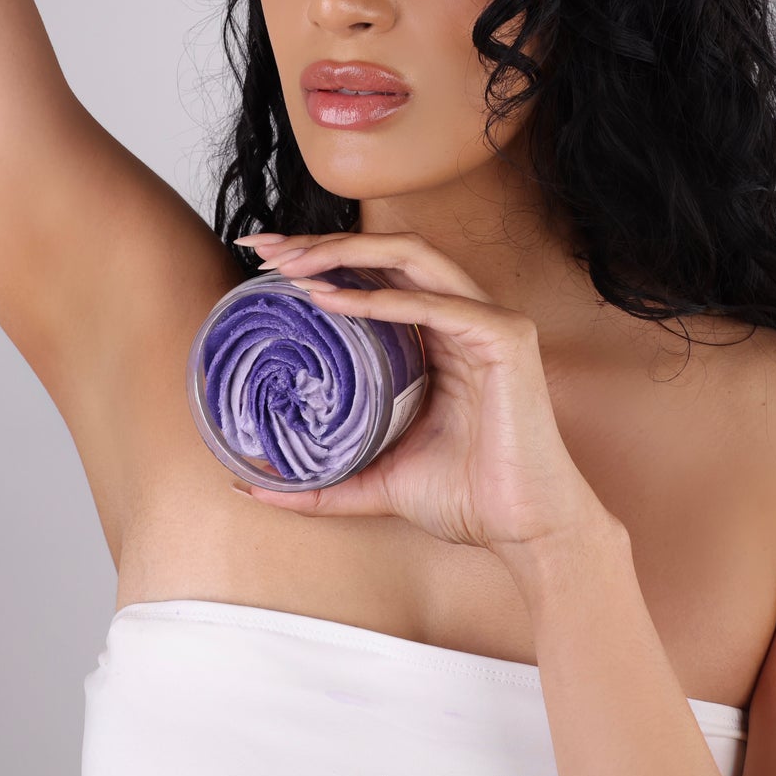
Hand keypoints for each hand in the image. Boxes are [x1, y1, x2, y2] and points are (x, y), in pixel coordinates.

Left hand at [230, 229, 613, 561]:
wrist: (523, 533)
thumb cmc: (467, 499)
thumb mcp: (374, 479)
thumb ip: (320, 479)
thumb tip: (252, 485)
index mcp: (438, 335)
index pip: (376, 275)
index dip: (321, 259)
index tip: (263, 261)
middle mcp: (464, 315)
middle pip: (388, 254)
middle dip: (323, 242)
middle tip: (265, 248)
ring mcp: (489, 321)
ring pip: (412, 257)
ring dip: (346, 253)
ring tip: (291, 264)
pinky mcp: (506, 338)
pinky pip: (436, 305)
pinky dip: (380, 299)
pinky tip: (331, 300)